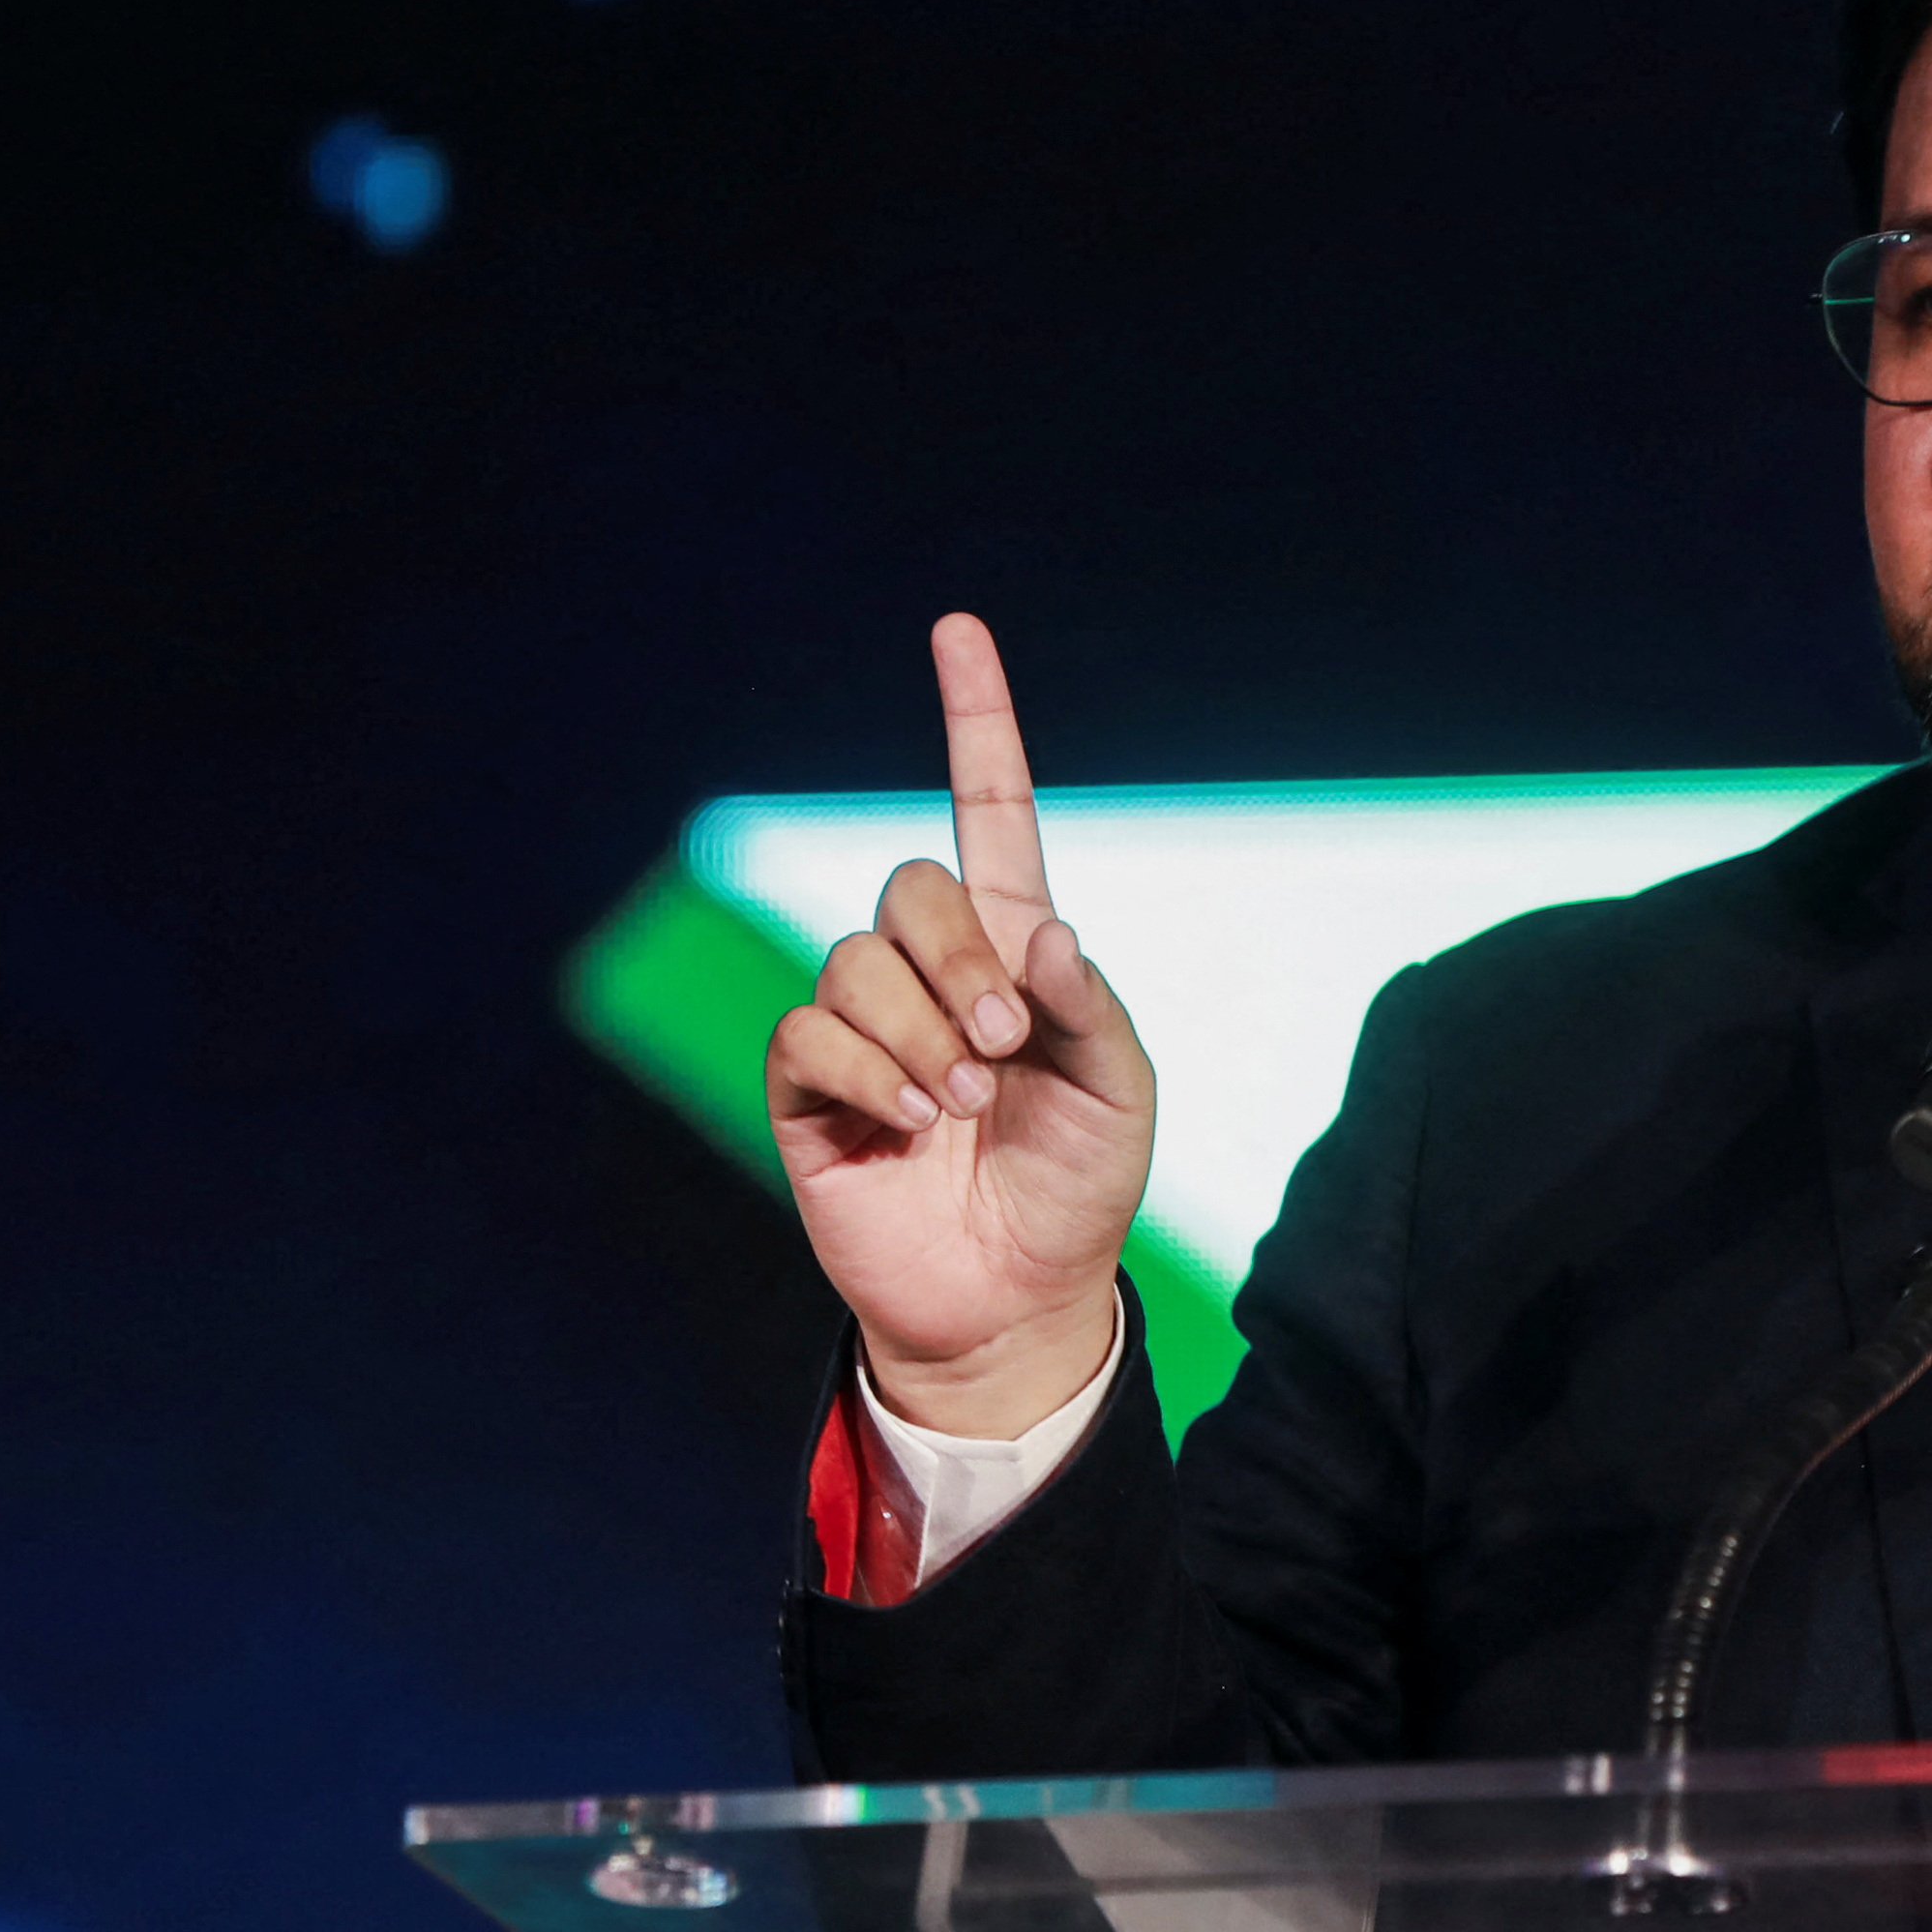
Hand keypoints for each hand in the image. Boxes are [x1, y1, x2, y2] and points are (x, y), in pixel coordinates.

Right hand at [764, 613, 1155, 1432]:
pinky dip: (872, 1075)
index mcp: (1012, 953)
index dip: (975, 722)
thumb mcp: (1122, 1096)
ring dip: (921, 1036)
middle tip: (1006, 1050)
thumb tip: (1036, 930)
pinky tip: (913, 1125)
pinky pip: (814, 1032)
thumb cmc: (1078, 1190)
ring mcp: (863, 1027)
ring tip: (966, 1108)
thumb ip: (1088, 1008)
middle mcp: (930, 973)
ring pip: (856, 962)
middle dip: (959, 963)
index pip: (985, 811)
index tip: (959, 631)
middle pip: (910, 888)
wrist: (1017, 1300)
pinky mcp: (809, 1088)